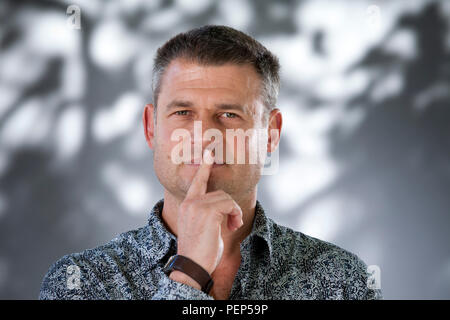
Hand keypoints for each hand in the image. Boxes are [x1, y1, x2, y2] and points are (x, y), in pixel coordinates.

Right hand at [175, 146, 243, 275]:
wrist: (192, 266)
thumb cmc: (199, 252)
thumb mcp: (202, 228)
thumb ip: (209, 214)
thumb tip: (225, 209)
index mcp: (187, 205)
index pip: (197, 182)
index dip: (205, 167)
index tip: (209, 152)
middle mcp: (190, 202)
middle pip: (220, 193)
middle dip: (231, 207)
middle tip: (233, 224)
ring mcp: (197, 206)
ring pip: (226, 198)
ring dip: (235, 212)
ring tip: (232, 226)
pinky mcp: (207, 211)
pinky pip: (230, 204)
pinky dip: (236, 214)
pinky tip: (232, 226)